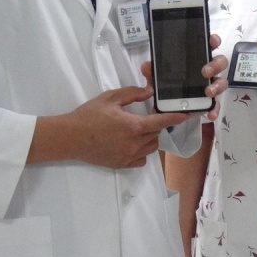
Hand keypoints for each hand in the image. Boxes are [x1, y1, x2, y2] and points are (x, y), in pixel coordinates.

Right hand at [56, 85, 189, 167]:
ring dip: (150, 138)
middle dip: (156, 124)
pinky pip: (141, 160)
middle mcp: (134, 144)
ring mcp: (128, 156)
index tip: (188, 115)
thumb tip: (150, 92)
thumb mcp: (110, 98)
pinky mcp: (121, 165)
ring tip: (137, 129)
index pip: (162, 122)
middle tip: (146, 116)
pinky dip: (141, 152)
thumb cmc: (88, 116)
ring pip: (151, 147)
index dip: (176, 118)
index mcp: (133, 126)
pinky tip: (131, 143)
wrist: (69, 138)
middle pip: (157, 134)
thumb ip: (132, 94)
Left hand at [138, 33, 228, 120]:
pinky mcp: (209, 100)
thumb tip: (147, 66)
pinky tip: (211, 113)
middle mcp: (208, 70)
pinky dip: (215, 108)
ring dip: (217, 86)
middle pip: (220, 62)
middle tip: (205, 72)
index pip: (209, 44)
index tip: (211, 41)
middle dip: (215, 65)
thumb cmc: (167, 83)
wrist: (166, 105)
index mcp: (197, 58)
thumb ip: (152, 71)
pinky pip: (216, 103)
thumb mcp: (156, 76)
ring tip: (208, 92)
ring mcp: (211, 84)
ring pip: (221, 82)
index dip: (213, 41)